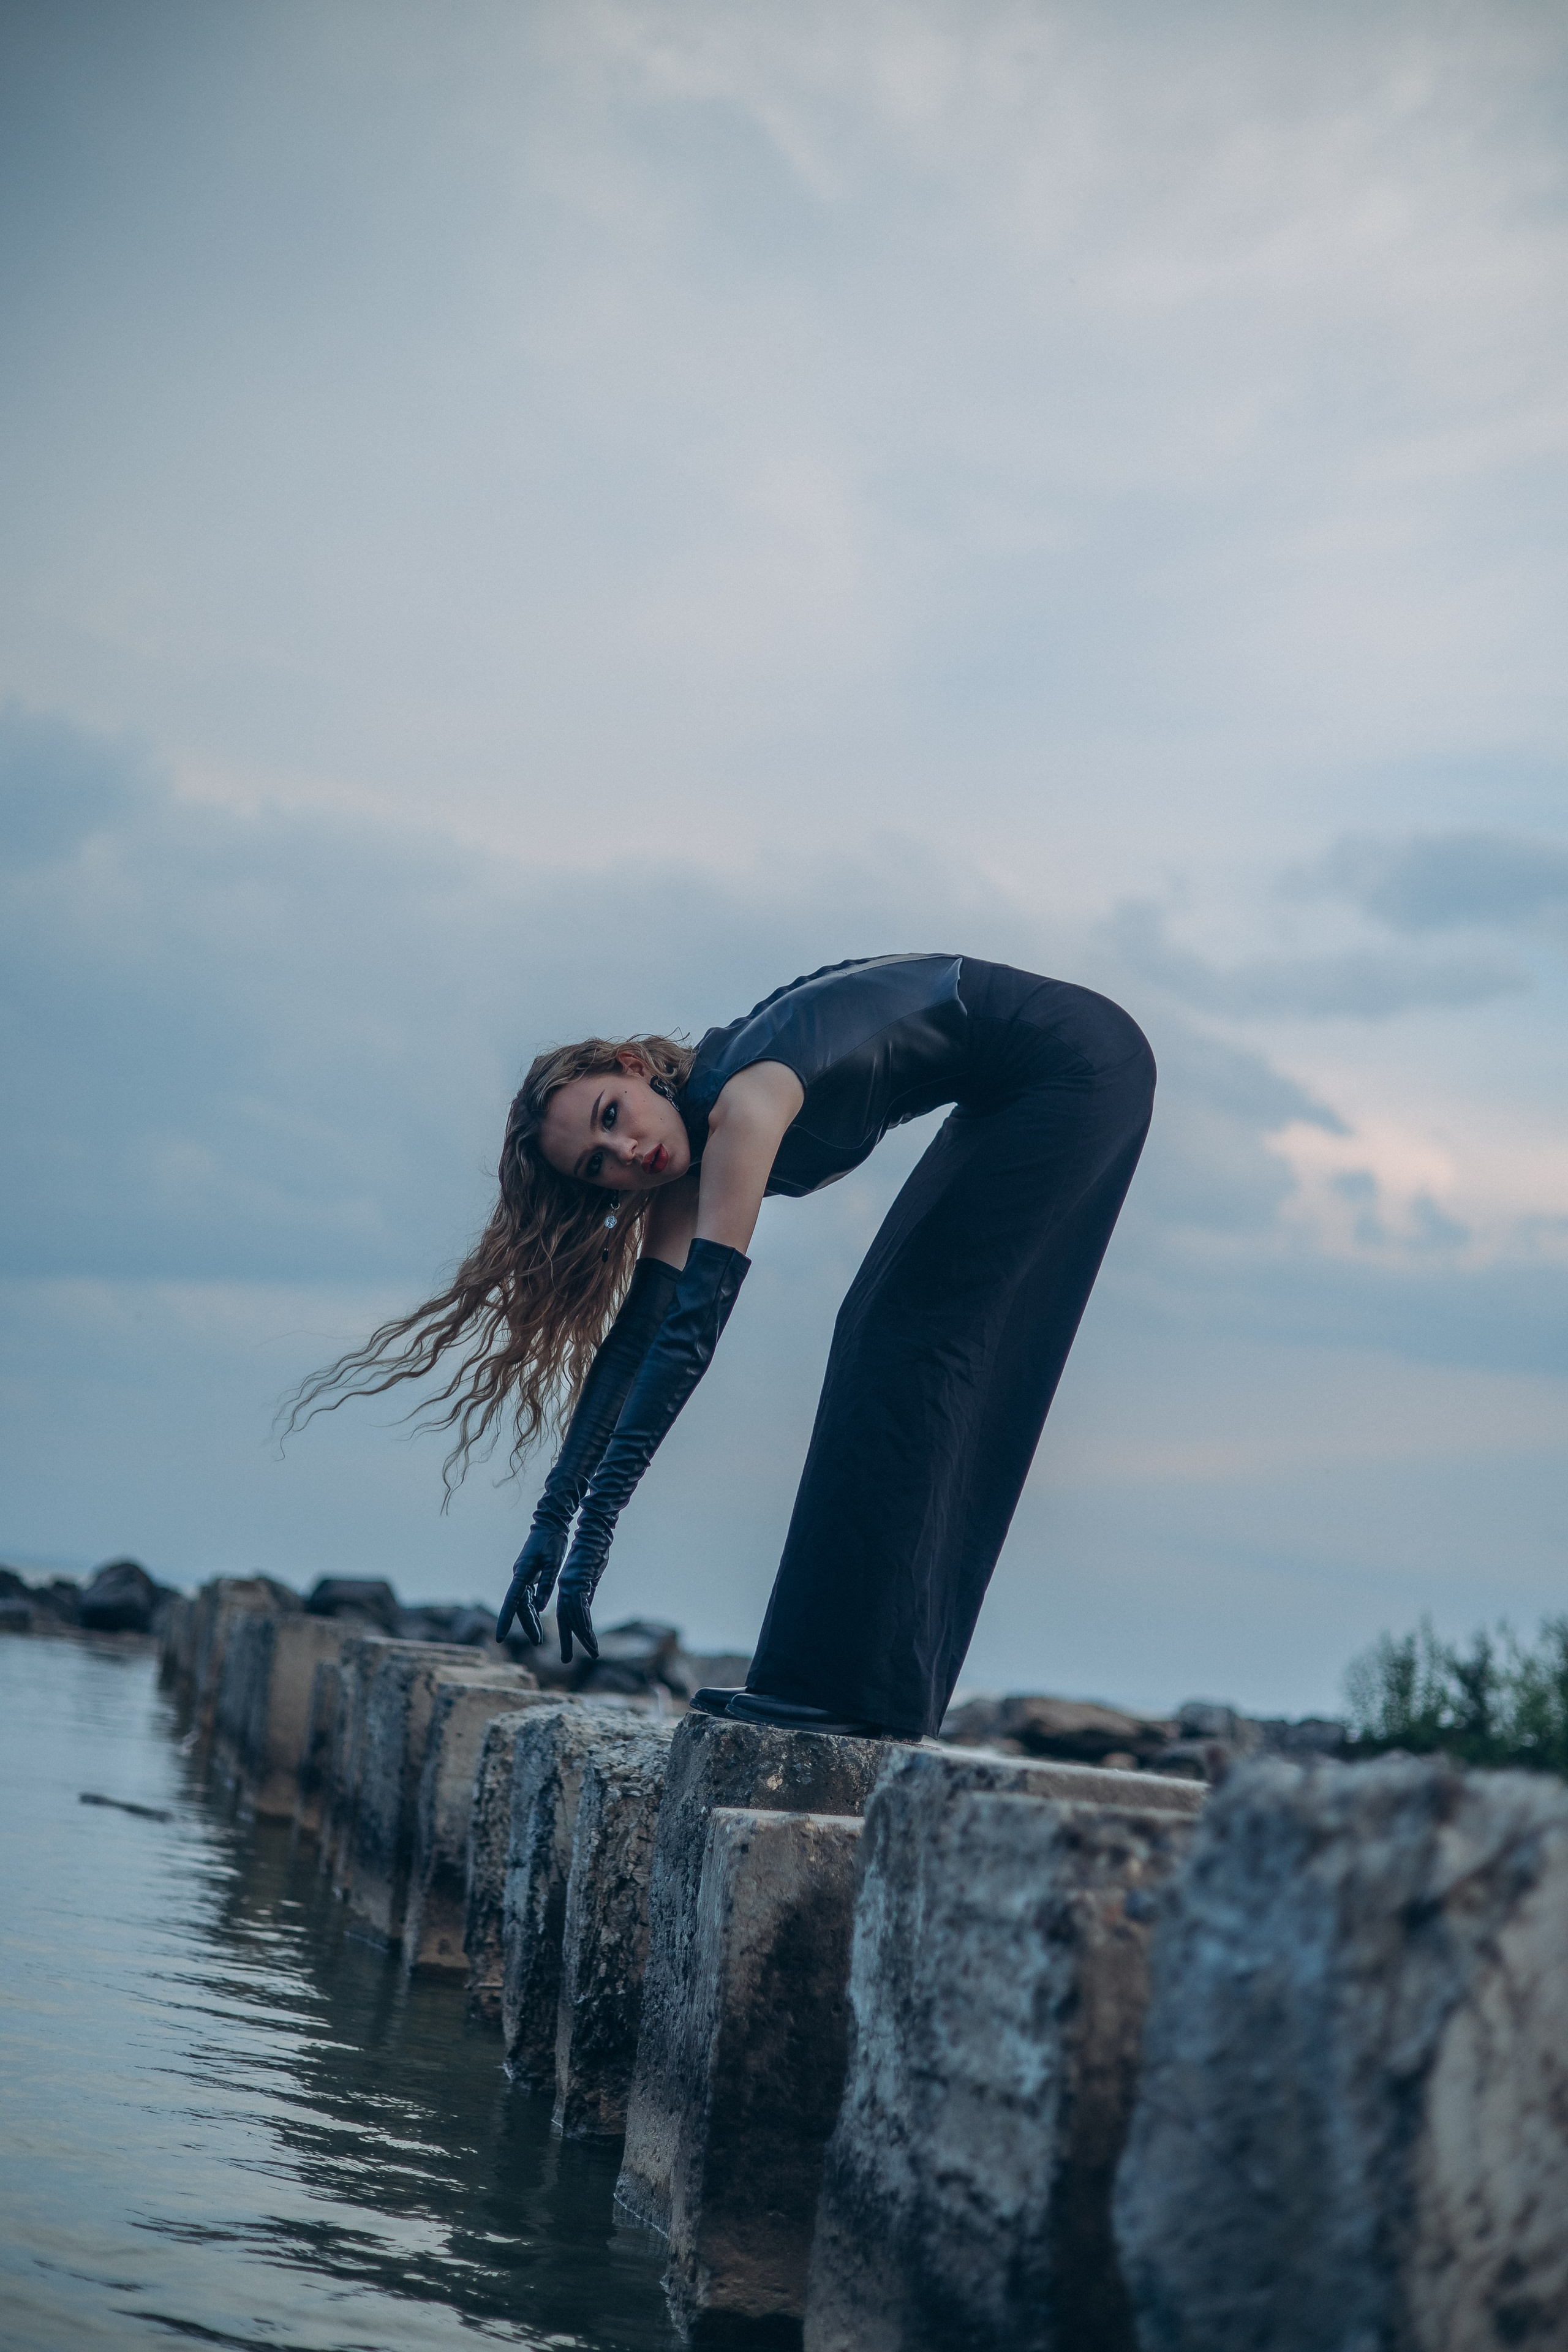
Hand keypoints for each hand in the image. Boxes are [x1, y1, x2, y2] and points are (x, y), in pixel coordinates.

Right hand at [495, 1520, 566, 1644]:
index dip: (506, 1620)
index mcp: (523, 1573)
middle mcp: (519, 1575)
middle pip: (519, 1606)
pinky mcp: (528, 1574)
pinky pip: (528, 1596)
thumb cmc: (552, 1541)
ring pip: (524, 1603)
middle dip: (527, 1624)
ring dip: (531, 1619)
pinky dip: (533, 1608)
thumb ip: (546, 1585)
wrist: (550, 1524)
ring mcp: (523, 1575)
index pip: (512, 1601)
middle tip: (537, 1642)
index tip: (501, 1636)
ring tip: (539, 1638)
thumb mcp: (553, 1563)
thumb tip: (540, 1608)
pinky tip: (538, 1618)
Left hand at [555, 1511, 611, 1663]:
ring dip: (582, 1636)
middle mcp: (565, 1587)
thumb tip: (585, 1611)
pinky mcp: (576, 1582)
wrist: (595, 1534)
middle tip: (567, 1661)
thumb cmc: (595, 1551)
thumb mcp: (590, 1576)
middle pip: (565, 1619)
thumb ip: (586, 1594)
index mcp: (567, 1586)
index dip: (566, 1632)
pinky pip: (579, 1608)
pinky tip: (589, 1637)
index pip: (565, 1615)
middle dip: (567, 1640)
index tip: (570, 1649)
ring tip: (592, 1651)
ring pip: (573, 1616)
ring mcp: (570, 1585)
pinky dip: (584, 1623)